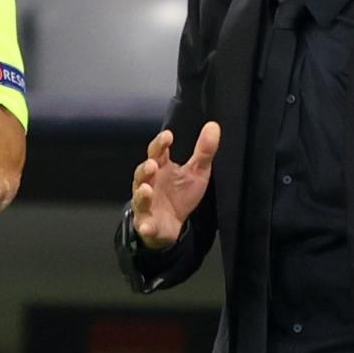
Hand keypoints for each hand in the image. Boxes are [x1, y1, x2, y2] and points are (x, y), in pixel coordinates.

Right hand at [131, 122, 220, 249]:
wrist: (172, 225)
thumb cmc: (180, 194)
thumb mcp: (197, 172)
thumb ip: (204, 151)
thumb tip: (213, 126)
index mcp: (161, 168)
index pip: (157, 152)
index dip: (160, 144)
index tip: (168, 136)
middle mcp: (149, 184)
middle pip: (142, 174)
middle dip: (145, 169)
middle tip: (153, 164)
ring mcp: (146, 205)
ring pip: (140, 198)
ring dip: (141, 194)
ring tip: (146, 189)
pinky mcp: (148, 224)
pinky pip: (145, 225)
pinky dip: (145, 226)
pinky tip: (147, 226)